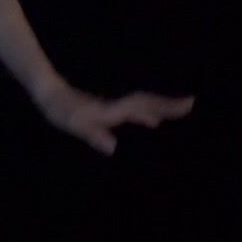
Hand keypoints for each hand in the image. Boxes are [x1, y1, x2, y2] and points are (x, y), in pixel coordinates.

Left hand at [35, 81, 195, 155]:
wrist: (49, 94)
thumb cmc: (61, 110)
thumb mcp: (76, 125)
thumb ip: (94, 135)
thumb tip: (113, 148)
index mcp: (112, 110)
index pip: (143, 107)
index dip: (164, 106)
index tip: (188, 103)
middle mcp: (116, 106)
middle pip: (147, 103)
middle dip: (168, 105)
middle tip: (191, 105)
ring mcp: (113, 107)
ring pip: (142, 106)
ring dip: (160, 109)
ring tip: (179, 114)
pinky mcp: (108, 110)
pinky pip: (134, 111)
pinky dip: (147, 115)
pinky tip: (152, 123)